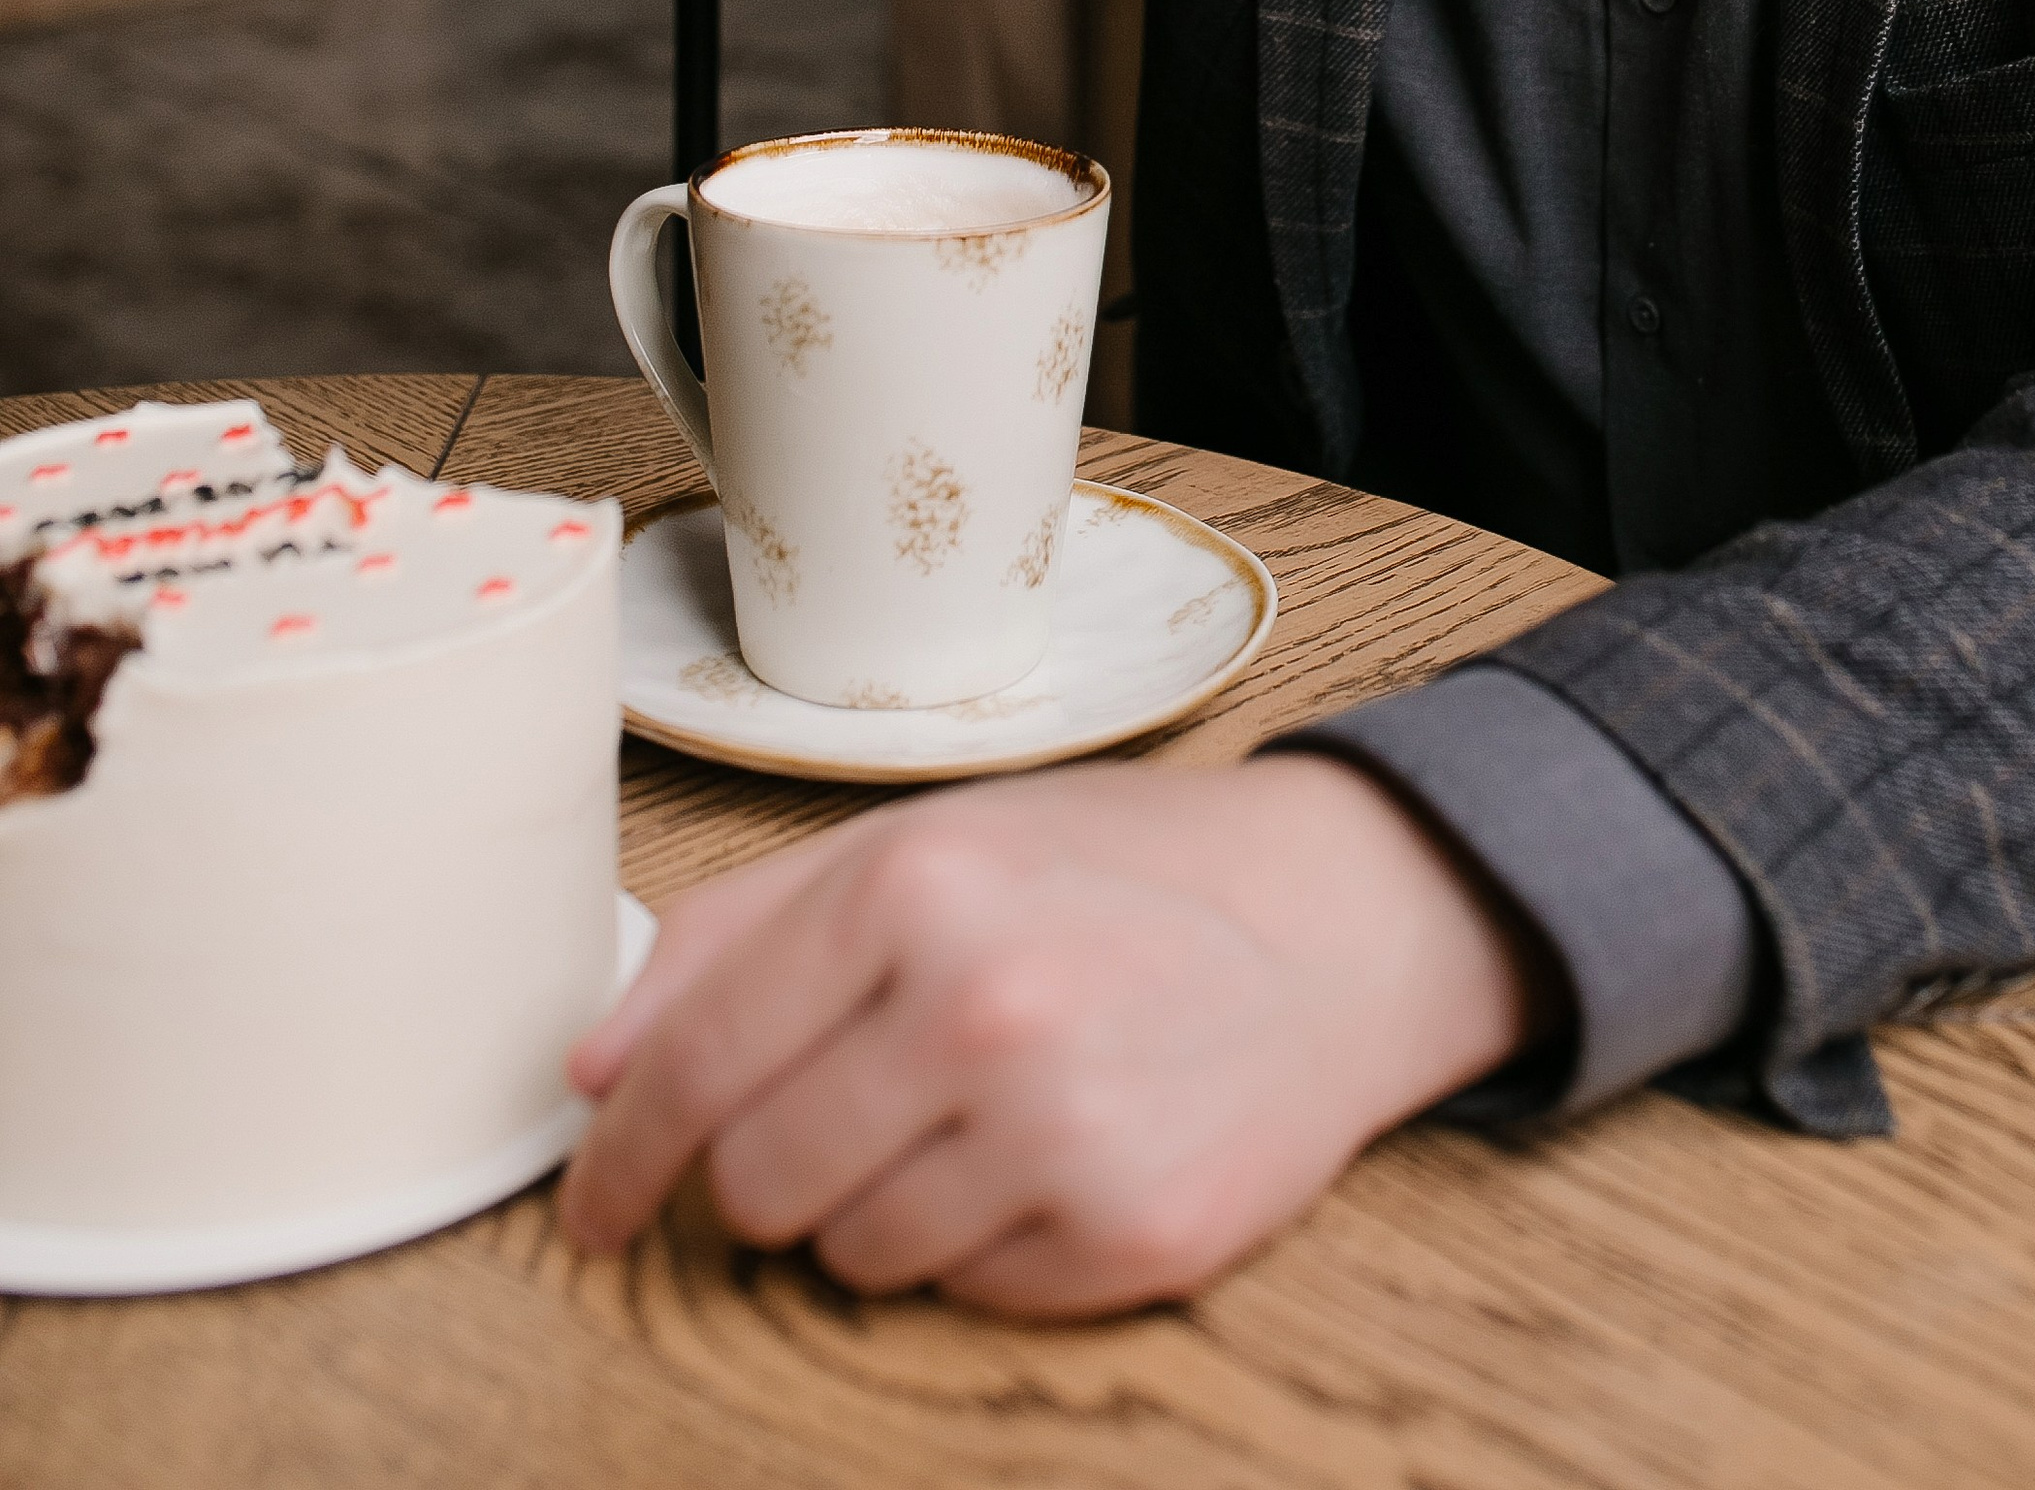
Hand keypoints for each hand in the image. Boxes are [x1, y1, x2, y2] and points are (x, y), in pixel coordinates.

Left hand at [558, 755, 1547, 1314]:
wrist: (1337, 922)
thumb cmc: (1116, 873)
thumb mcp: (925, 842)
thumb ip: (736, 938)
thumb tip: (593, 1069)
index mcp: (911, 886)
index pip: (694, 1069)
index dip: (619, 1158)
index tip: (594, 1210)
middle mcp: (981, 1005)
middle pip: (759, 1184)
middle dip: (770, 1172)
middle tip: (849, 1115)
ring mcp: (1063, 1129)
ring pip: (855, 1258)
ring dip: (883, 1207)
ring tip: (980, 1112)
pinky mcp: (1133, 1234)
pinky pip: (971, 1297)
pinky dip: (986, 1244)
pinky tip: (1055, 1154)